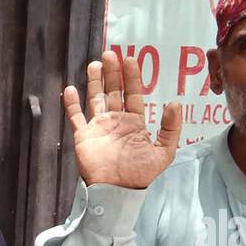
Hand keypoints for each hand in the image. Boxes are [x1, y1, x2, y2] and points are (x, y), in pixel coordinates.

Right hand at [64, 51, 181, 188]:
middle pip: (113, 91)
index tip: (130, 59)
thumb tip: (174, 103)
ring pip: (96, 99)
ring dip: (94, 81)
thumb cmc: (140, 174)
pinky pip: (76, 117)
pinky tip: (70, 89)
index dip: (132, 77)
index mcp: (134, 122)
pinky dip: (72, 104)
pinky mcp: (83, 136)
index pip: (133, 94)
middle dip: (112, 73)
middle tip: (110, 54)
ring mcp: (99, 127)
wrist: (116, 191)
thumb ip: (171, 128)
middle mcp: (116, 121)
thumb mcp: (164, 152)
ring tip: (94, 64)